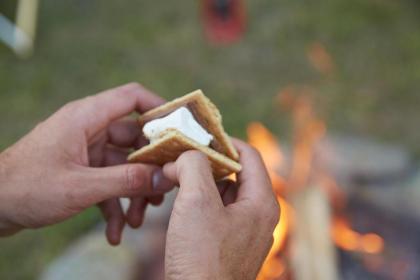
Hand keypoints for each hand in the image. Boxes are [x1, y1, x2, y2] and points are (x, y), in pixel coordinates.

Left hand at [0, 83, 173, 243]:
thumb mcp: (81, 187)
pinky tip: (115, 232)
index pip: (132, 98)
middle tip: (163, 191)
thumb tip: (163, 178)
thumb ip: (125, 180)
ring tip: (138, 221)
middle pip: (134, 139)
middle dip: (149, 168)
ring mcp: (86, 150)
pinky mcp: (82, 169)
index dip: (160, 108)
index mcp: (87, 118)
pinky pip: (108, 182)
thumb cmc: (26, 187)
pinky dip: (114, 205)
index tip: (180, 130)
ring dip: (133, 192)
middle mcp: (89, 129)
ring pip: (124, 165)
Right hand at [163, 139, 279, 279]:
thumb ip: (193, 166)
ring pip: (223, 193)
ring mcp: (244, 232)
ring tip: (175, 176)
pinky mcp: (228, 245)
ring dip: (200, 182)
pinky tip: (179, 203)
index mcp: (261, 202)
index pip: (249, 155)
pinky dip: (198, 202)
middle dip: (207, 162)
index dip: (224, 141)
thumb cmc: (202, 258)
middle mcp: (258, 216)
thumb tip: (185, 157)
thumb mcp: (196, 201)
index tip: (198, 136)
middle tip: (181, 155)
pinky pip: (216, 212)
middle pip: (236, 173)